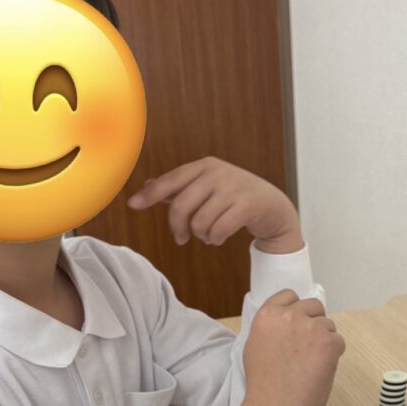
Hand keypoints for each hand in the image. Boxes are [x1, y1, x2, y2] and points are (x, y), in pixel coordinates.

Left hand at [126, 156, 302, 253]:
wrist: (273, 207)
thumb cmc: (236, 197)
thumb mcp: (208, 187)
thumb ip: (180, 187)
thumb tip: (148, 186)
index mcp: (205, 166)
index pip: (171, 180)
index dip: (151, 194)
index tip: (133, 204)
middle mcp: (217, 173)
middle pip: (181, 206)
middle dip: (178, 227)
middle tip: (182, 238)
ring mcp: (233, 188)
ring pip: (199, 222)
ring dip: (201, 235)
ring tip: (209, 235)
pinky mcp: (246, 206)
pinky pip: (218, 230)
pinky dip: (215, 239)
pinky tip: (219, 238)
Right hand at [234, 289, 345, 405]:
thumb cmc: (262, 385)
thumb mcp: (255, 346)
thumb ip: (272, 328)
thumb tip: (289, 323)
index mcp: (267, 315)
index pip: (289, 295)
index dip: (296, 310)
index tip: (296, 324)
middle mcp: (289, 316)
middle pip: (313, 306)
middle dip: (313, 323)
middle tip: (307, 347)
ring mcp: (311, 328)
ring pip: (328, 325)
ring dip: (324, 340)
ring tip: (310, 363)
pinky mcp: (329, 343)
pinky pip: (339, 342)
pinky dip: (333, 355)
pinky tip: (319, 370)